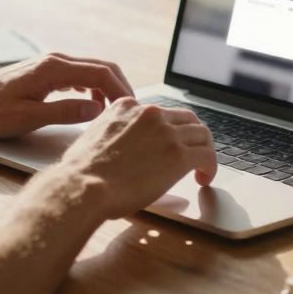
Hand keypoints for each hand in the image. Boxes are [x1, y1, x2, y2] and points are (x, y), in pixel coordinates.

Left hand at [0, 52, 134, 138]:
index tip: (132, 110)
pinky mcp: (46, 71)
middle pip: (102, 67)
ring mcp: (50, 64)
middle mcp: (55, 60)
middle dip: (121, 87)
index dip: (121, 92)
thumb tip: (97, 110)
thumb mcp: (27, 118)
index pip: (101, 74)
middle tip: (131, 111)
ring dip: (108, 87)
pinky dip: (93, 87)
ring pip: (91, 69)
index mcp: (53, 69)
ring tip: (115, 111)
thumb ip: (64, 113)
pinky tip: (92, 105)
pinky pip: (79, 74)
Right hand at [51, 96, 217, 219]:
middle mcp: (149, 114)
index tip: (168, 144)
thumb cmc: (82, 173)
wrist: (83, 186)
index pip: (159, 112)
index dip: (168, 130)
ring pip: (202, 134)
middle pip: (186, 118)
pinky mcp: (179, 154)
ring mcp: (166, 132)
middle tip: (192, 154)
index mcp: (127, 107)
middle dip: (192, 136)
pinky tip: (204, 179)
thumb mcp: (94, 137)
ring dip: (204, 151)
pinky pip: (208, 155)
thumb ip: (112, 133)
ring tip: (200, 169)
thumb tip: (120, 149)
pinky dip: (211, 167)